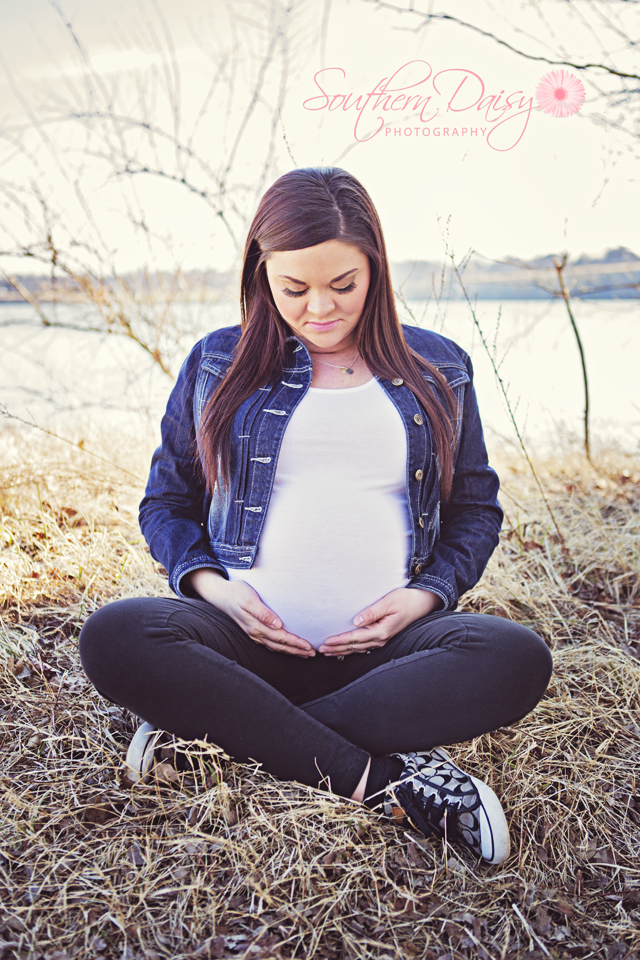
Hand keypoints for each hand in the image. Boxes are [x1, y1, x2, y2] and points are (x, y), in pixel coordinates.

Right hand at [185, 569, 315, 657]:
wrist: (222, 594)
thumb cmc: (237, 593)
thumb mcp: (249, 599)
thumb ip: (263, 612)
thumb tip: (277, 624)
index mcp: (256, 627)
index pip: (280, 638)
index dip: (295, 643)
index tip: (308, 646)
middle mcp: (255, 633)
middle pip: (280, 645)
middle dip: (297, 651)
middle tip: (313, 653)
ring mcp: (254, 634)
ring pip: (276, 647)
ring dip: (291, 651)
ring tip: (305, 654)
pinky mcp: (254, 631)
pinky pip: (270, 644)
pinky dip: (282, 648)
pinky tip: (289, 648)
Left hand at [318, 588, 442, 656]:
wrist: (422, 603)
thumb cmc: (406, 600)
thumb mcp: (389, 602)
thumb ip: (372, 612)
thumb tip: (356, 621)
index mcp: (381, 631)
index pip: (355, 638)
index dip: (339, 641)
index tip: (326, 642)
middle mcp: (381, 639)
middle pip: (354, 646)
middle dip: (336, 648)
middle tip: (320, 650)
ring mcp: (382, 640)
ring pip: (358, 648)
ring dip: (342, 650)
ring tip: (327, 652)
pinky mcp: (382, 637)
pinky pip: (364, 646)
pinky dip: (351, 648)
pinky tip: (343, 649)